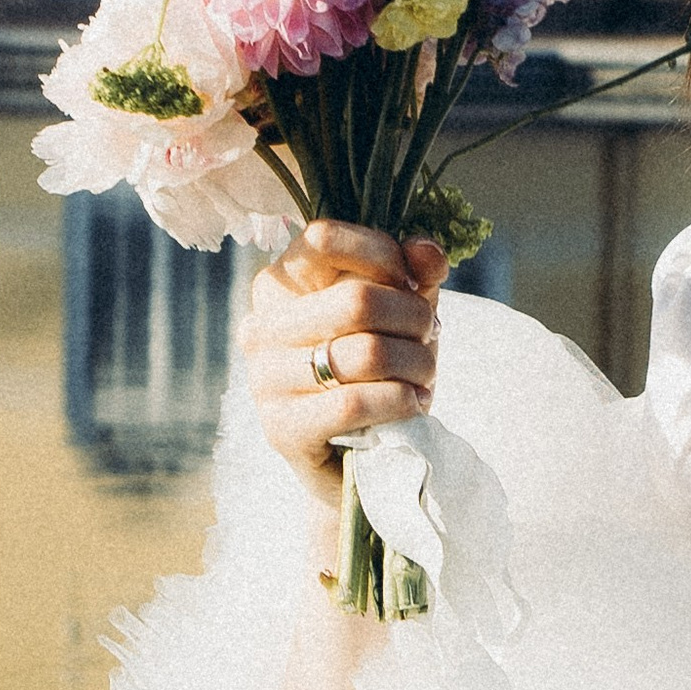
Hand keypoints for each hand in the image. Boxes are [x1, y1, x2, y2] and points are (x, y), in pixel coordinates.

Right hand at [242, 222, 446, 509]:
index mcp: (281, 283)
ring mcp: (265, 379)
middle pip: (356, 299)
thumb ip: (415, 273)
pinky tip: (414, 404)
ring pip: (365, 353)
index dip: (381, 253)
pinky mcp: (281, 428)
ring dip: (417, 364)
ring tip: (425, 375)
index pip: (322, 237)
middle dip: (414, 319)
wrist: (352, 452)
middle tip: (429, 337)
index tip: (410, 282)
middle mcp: (262, 326)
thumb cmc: (375, 369)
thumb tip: (426, 251)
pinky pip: (355, 402)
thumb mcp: (399, 312)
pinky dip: (400, 401)